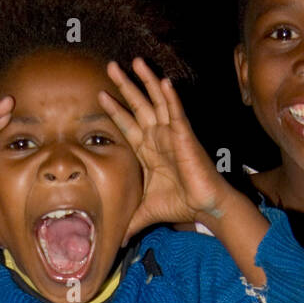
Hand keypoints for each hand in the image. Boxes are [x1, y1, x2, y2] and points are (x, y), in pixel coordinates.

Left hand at [99, 59, 225, 239]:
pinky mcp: (185, 136)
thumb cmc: (180, 205)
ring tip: (135, 61)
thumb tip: (115, 241)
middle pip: (138, 106)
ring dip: (146, 81)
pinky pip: (176, 113)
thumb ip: (128, 221)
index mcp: (148, 150)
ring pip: (157, 102)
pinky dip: (170, 97)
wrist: (204, 207)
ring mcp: (172, 134)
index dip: (115, 110)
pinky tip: (163, 82)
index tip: (100, 95)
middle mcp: (159, 137)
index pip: (128, 125)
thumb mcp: (145, 211)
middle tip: (110, 66)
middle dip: (125, 86)